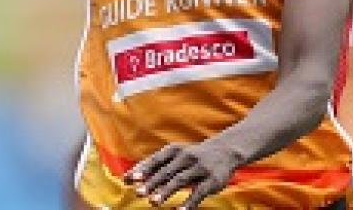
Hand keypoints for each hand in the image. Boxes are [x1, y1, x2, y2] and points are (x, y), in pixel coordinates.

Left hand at [124, 140, 241, 209]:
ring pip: (181, 180)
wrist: (226, 150)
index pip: (157, 160)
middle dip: (153, 182)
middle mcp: (188, 157)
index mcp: (175, 151)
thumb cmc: (192, 157)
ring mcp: (201, 168)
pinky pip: (199, 192)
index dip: (143, 169)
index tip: (130, 179)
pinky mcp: (213, 180)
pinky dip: (189, 202)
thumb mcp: (175, 156)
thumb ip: (153, 166)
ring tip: (153, 203)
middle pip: (167, 171)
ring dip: (166, 191)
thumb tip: (126, 179)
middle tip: (139, 193)